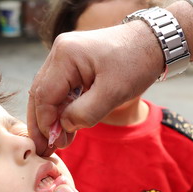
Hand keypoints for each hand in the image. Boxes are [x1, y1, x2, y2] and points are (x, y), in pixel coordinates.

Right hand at [27, 21, 163, 155]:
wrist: (152, 42)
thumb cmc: (136, 63)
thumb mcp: (113, 93)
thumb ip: (85, 114)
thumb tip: (63, 127)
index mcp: (66, 55)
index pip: (44, 95)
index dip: (45, 123)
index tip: (51, 146)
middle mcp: (59, 52)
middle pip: (39, 93)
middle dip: (42, 123)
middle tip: (43, 149)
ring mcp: (64, 56)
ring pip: (46, 92)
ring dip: (49, 118)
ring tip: (55, 142)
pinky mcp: (71, 62)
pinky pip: (59, 89)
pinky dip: (60, 108)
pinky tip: (64, 126)